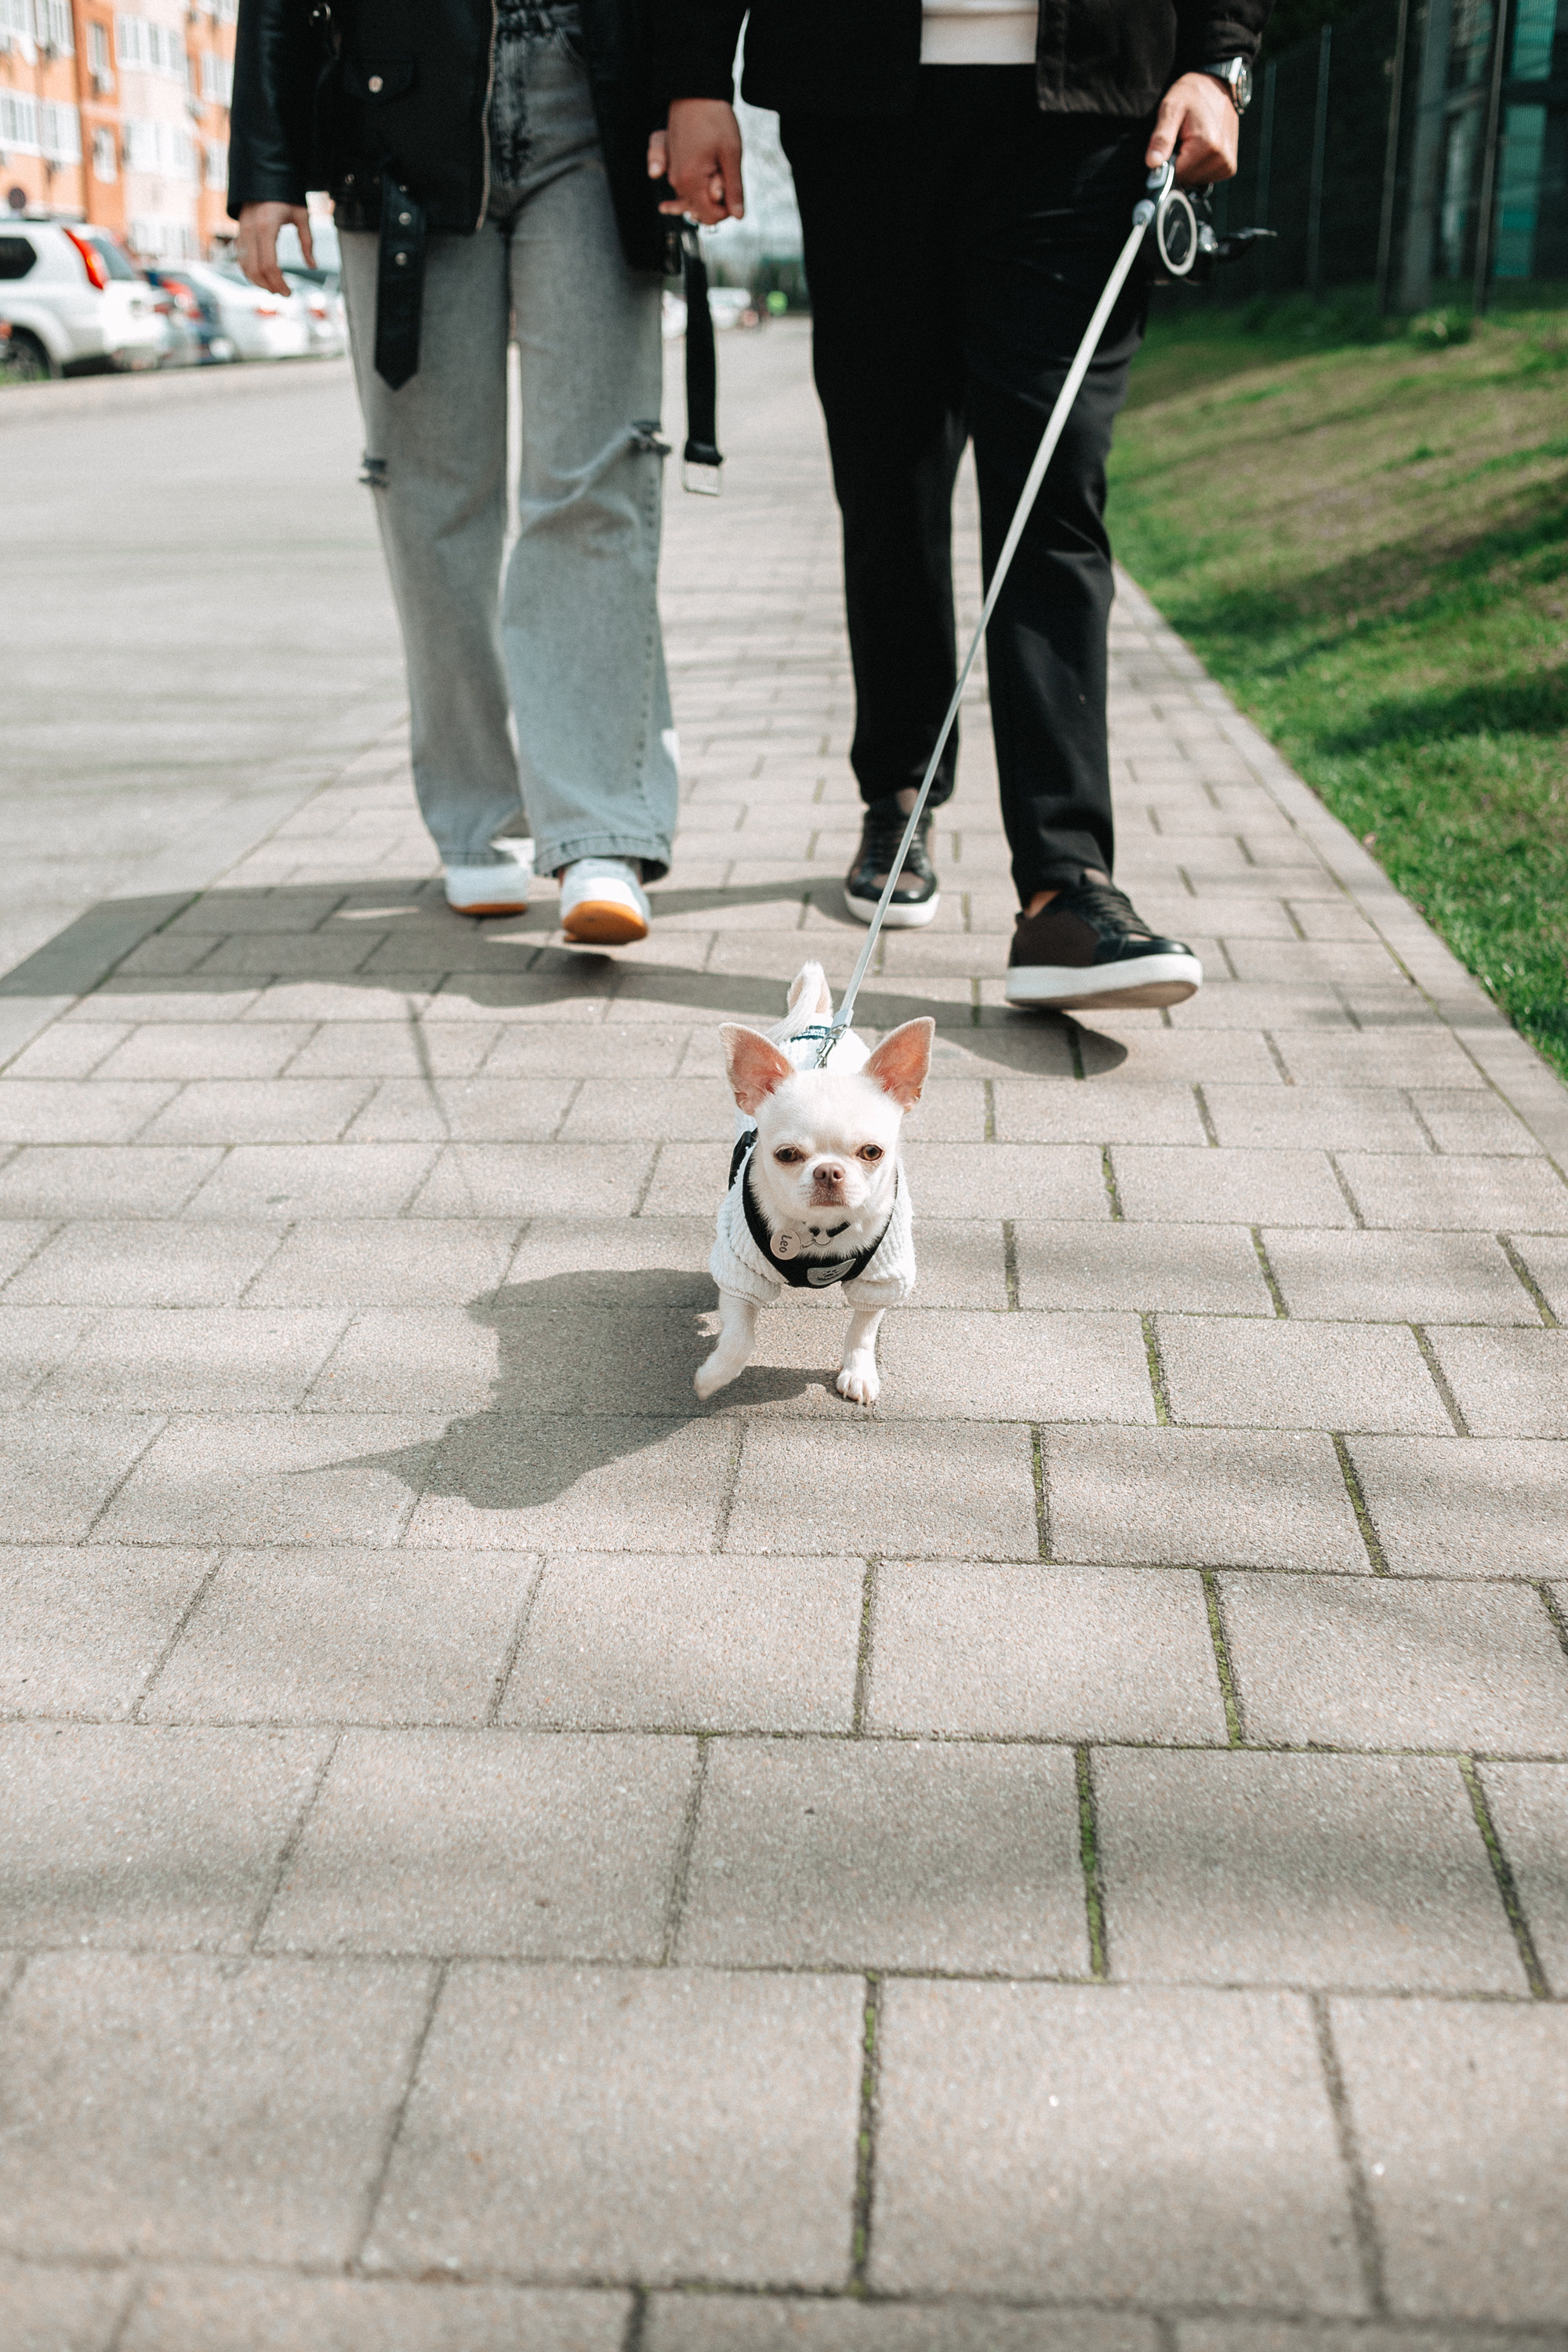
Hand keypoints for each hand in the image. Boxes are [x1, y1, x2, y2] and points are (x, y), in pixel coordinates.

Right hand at [235, 200, 314, 294]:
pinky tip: (262, 279)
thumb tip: (312, 266)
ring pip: (245, 267)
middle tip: (283, 294)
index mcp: (266, 227)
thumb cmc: (285, 195)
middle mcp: (250, 231)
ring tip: (274, 289)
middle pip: (255, 270)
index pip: (269, 265)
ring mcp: (242, 232)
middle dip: (269, 286)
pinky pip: (240, 259)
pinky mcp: (239, 233)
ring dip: (258, 282)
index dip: (279, 283)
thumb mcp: (301, 215)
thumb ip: (307, 242)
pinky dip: (250, 273)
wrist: (262, 177)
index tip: (289, 293)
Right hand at [659, 98, 743, 222]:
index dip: (727, 210)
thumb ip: (734, 188)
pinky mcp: (670, 163)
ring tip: (715, 161)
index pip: (710, 217)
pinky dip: (698, 181)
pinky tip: (707, 166)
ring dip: (707, 188)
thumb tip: (737, 216)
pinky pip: (684, 185)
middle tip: (724, 171)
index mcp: (691, 181)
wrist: (695, 92)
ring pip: (693, 198)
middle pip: (700, 210)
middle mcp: (677, 180)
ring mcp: (671, 172)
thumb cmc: (715, 120)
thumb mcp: (732, 154)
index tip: (734, 189)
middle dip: (717, 199)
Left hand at [1146, 72, 1239, 186]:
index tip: (1171, 146)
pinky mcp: (1229, 167)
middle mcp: (1221, 158)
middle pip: (1187, 180)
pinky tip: (1201, 147)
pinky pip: (1206, 177)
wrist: (1215, 86)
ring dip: (1189, 165)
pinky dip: (1199, 166)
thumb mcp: (1171, 109)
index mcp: (1208, 145)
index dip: (1168, 163)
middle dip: (1180, 163)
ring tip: (1193, 140)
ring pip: (1195, 180)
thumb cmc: (1192, 94)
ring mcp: (1227, 164)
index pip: (1177, 176)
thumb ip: (1161, 137)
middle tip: (1183, 140)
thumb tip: (1153, 163)